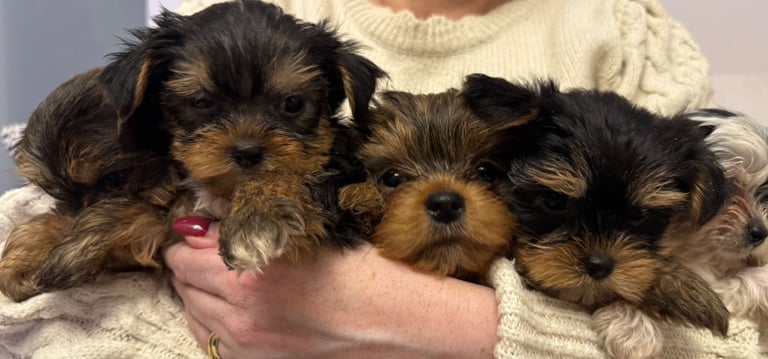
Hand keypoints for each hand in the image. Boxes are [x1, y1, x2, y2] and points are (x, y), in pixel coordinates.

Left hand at [164, 216, 498, 358]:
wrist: (399, 322)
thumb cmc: (365, 272)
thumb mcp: (307, 234)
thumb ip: (247, 227)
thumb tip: (203, 224)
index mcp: (251, 273)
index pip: (186, 250)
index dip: (192, 234)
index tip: (201, 228)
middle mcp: (241, 313)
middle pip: (183, 281)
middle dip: (192, 260)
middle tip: (212, 247)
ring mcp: (247, 344)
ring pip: (192, 311)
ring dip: (199, 289)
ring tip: (225, 275)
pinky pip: (209, 339)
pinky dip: (210, 318)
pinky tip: (232, 305)